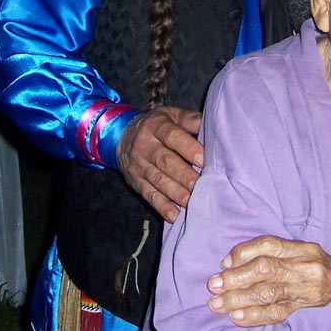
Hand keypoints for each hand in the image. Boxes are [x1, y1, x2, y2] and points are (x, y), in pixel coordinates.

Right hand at [117, 106, 202, 222]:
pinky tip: (174, 215)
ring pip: (157, 180)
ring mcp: (138, 165)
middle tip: (199, 185)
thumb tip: (209, 124)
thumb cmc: (157, 124)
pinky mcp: (135, 182)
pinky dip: (161, 206)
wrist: (121, 135)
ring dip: (175, 193)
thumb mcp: (170, 114)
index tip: (203, 159)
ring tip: (190, 201)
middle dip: (183, 174)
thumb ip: (189, 119)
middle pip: (164, 161)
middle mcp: (144, 146)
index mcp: (155, 126)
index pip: (171, 136)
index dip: (187, 148)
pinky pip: (148, 195)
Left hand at [206, 235, 330, 326]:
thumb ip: (278, 253)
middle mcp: (305, 266)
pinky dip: (256, 315)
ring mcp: (306, 289)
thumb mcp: (305, 252)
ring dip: (239, 298)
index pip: (270, 244)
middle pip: (266, 269)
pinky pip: (278, 313)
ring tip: (218, 303)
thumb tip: (236, 260)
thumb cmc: (321, 268)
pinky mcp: (306, 308)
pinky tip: (238, 317)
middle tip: (214, 285)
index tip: (224, 262)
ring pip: (269, 292)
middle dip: (236, 277)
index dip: (245, 252)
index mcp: (303, 248)